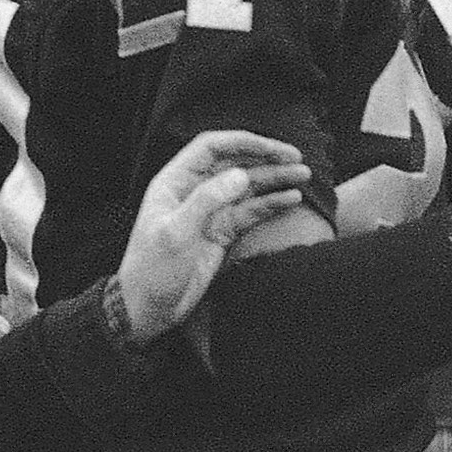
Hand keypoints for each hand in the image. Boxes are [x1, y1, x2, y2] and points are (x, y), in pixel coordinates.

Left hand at [115, 131, 312, 343]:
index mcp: (176, 182)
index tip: (271, 147)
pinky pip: (252, 211)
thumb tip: (239, 175)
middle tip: (296, 158)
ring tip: (302, 176)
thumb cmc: (150, 271)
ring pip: (248, 186)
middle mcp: (195, 191)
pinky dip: (272, 204)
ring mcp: (211, 211)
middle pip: (235, 163)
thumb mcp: (175, 233)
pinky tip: (291, 199)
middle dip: (266, 158)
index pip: (212, 148)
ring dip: (275, 179)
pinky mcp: (223, 231)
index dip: (242, 142)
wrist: (149, 309)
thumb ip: (207, 200)